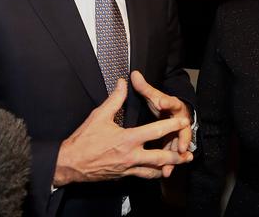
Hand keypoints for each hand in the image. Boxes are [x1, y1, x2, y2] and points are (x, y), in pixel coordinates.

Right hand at [53, 78, 191, 185]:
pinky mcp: (124, 175)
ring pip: (155, 170)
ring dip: (169, 166)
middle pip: (161, 157)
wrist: (70, 164)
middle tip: (188, 151)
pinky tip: (161, 171)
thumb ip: (115, 99)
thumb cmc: (84, 140)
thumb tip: (123, 83)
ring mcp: (128, 168)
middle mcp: (130, 156)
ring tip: (181, 162)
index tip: (182, 120)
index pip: (155, 132)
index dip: (171, 125)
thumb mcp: (99, 116)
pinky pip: (144, 176)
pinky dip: (154, 173)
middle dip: (176, 154)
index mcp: (127, 139)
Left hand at [130, 70, 192, 176]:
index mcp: (173, 105)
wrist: (175, 114)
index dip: (166, 102)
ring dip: (175, 155)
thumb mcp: (154, 95)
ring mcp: (178, 134)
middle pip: (183, 129)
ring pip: (178, 145)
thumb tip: (134, 74)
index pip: (171, 102)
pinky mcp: (175, 144)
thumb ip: (144, 88)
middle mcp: (179, 120)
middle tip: (180, 145)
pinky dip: (169, 163)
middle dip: (181, 137)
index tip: (160, 102)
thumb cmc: (163, 104)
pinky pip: (173, 154)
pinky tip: (166, 172)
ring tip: (171, 165)